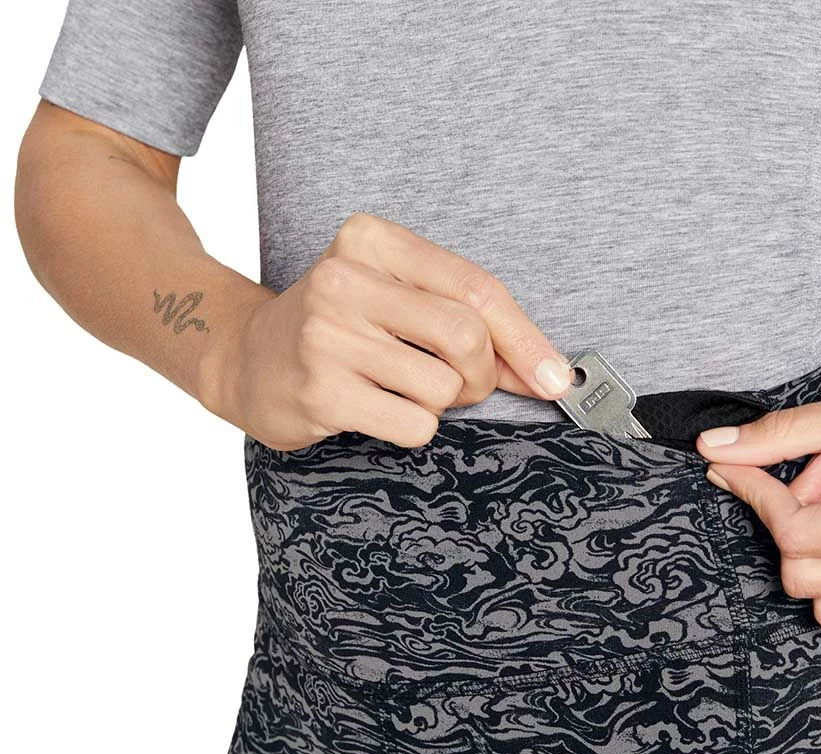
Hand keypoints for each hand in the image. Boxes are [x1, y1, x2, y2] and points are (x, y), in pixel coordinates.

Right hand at [199, 212, 572, 449]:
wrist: (246, 358)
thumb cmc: (339, 329)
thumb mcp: (395, 298)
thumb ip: (465, 320)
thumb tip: (543, 370)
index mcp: (372, 240)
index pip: (476, 288)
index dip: (526, 339)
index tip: (556, 378)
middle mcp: (345, 279)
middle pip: (466, 335)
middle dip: (482, 375)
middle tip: (462, 385)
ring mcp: (326, 335)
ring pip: (442, 387)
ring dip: (442, 404)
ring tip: (404, 391)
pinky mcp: (319, 390)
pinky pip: (414, 424)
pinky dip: (415, 428)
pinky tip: (378, 410)